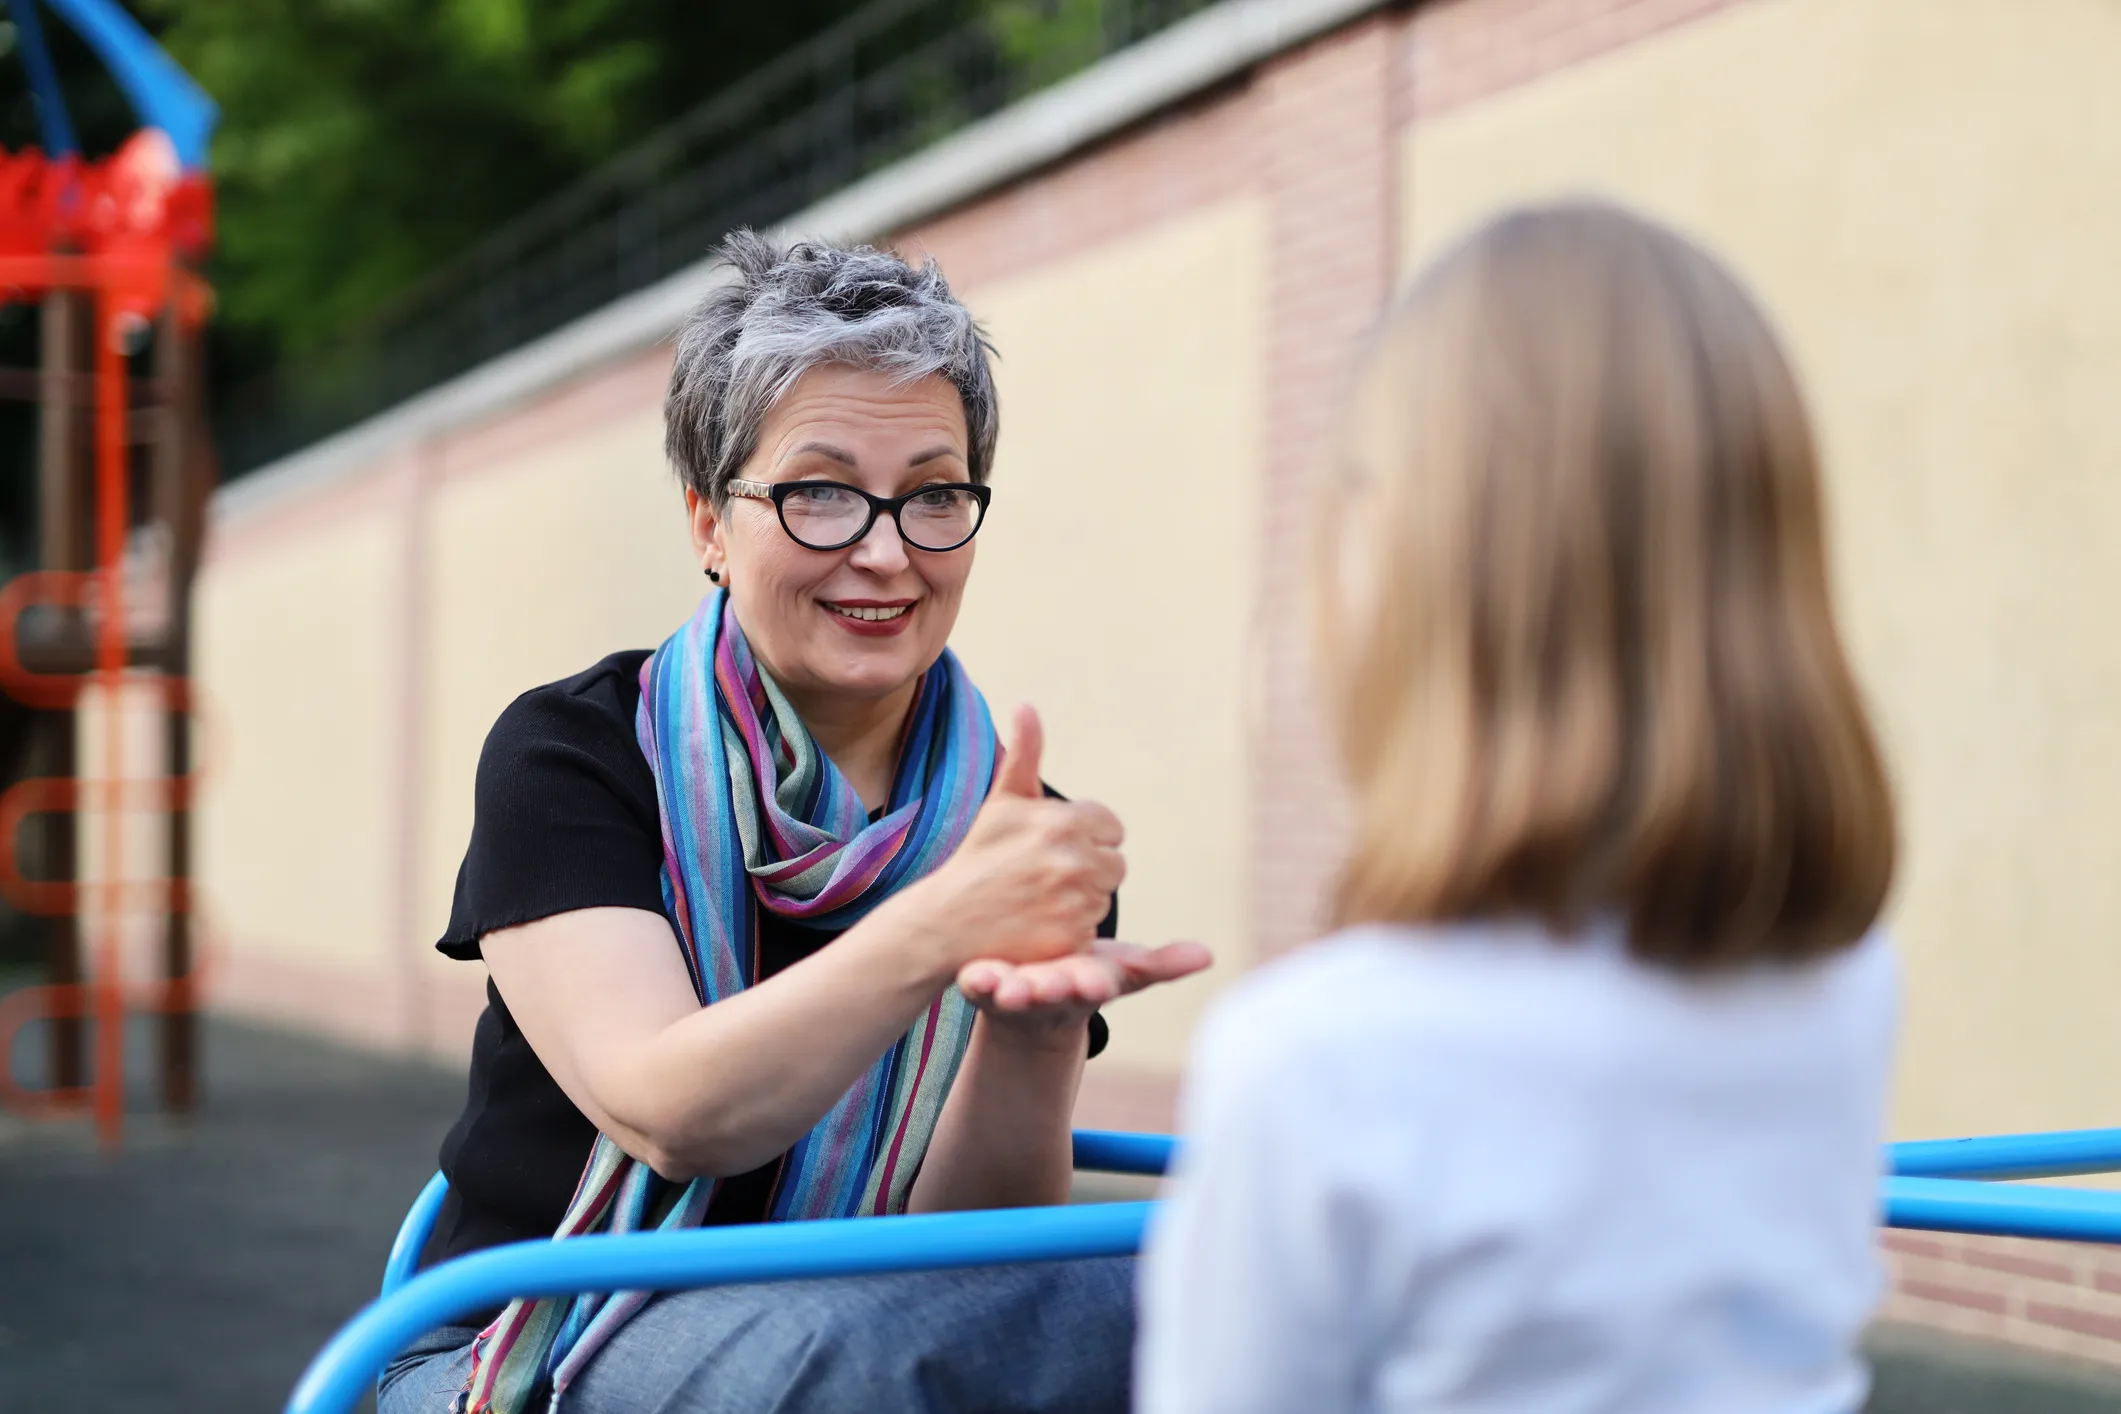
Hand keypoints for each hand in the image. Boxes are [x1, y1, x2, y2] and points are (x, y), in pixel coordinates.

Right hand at [889, 705, 1126, 969]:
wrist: (945, 921)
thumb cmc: (978, 857)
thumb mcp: (1002, 801)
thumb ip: (1024, 754)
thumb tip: (1025, 705)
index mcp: (1064, 821)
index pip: (1110, 828)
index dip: (1083, 838)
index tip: (1048, 849)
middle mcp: (1074, 860)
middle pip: (1113, 864)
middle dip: (1085, 869)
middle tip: (1040, 878)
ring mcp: (1075, 902)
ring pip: (1103, 897)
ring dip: (1079, 900)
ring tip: (1037, 901)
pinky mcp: (1072, 939)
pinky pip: (1093, 930)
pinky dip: (1071, 931)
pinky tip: (1039, 926)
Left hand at [955, 939, 1212, 1043]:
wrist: (1030, 1006)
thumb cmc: (1084, 977)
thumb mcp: (1122, 971)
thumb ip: (1161, 965)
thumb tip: (1209, 955)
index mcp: (1084, 986)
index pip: (1092, 986)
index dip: (1092, 985)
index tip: (1093, 983)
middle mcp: (1049, 992)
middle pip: (1052, 992)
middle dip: (1049, 991)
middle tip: (1046, 986)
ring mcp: (1013, 993)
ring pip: (1012, 994)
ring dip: (1009, 992)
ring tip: (1008, 988)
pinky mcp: (981, 986)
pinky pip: (976, 985)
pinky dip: (976, 982)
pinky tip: (974, 974)